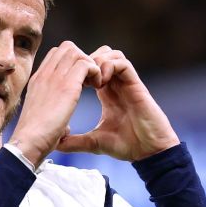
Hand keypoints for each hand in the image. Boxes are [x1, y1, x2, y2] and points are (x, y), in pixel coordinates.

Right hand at [9, 41, 102, 165]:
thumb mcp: (42, 122)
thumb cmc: (35, 140)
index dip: (71, 63)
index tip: (80, 83)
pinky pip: (86, 64)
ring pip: (77, 52)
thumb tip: (63, 128)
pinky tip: (98, 88)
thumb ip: (53, 119)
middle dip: (83, 60)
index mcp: (37, 81)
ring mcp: (54, 78)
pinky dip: (96, 72)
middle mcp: (44, 75)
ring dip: (90, 65)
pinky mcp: (67, 85)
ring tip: (95, 85)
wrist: (28, 143)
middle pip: (67, 47)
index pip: (56, 55)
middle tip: (89, 81)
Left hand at [55, 46, 179, 160]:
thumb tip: (57, 145)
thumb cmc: (127, 146)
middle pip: (101, 55)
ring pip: (112, 54)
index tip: (69, 83)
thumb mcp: (94, 143)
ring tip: (90, 81)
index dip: (79, 70)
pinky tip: (100, 83)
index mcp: (106, 94)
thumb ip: (76, 142)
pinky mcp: (136, 85)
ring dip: (97, 62)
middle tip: (79, 78)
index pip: (91, 69)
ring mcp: (126, 83)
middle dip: (87, 61)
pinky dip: (109, 66)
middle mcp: (116, 85)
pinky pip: (122, 63)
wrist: (149, 152)